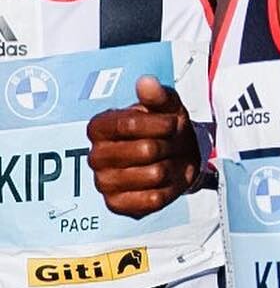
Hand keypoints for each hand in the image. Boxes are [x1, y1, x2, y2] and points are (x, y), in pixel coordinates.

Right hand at [87, 77, 199, 217]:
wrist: (177, 157)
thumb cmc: (167, 128)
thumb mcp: (167, 106)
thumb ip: (158, 94)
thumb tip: (146, 82)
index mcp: (99, 127)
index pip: (129, 124)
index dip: (160, 124)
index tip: (174, 122)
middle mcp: (95, 156)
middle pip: (146, 150)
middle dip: (169, 145)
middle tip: (172, 143)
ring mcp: (103, 183)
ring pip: (154, 174)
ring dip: (172, 166)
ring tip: (170, 160)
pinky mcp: (116, 205)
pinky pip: (153, 199)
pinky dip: (169, 188)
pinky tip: (166, 180)